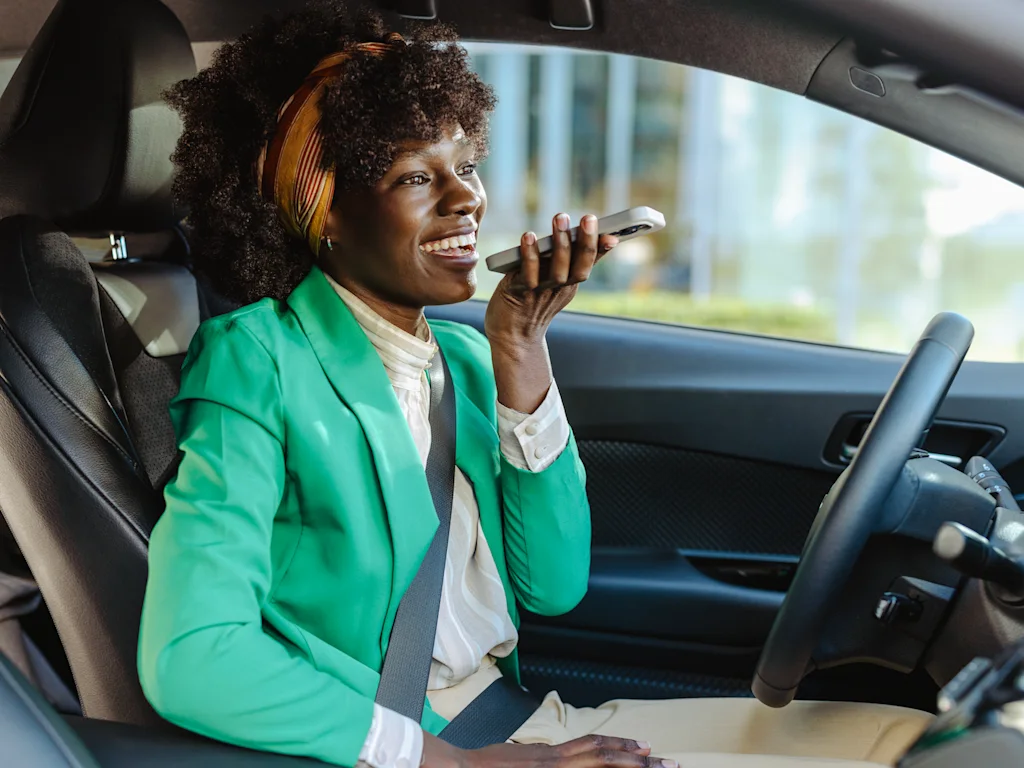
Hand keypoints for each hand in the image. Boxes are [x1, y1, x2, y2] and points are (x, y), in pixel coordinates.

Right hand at [422, 732, 675, 767]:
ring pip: (600, 763)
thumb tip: (551, 760)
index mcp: (550, 754)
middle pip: (606, 755)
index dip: (621, 746)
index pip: (594, 746)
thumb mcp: (517, 758)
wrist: (461, 767)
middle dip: (639, 761)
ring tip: (657, 765)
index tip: (644, 748)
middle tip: (668, 762)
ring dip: (630, 765)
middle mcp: (556, 759)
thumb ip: (539, 760)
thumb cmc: (483, 767)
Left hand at [484, 213, 617, 412]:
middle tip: (588, 217)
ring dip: (561, 244)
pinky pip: (528, 274)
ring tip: (561, 219)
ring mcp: (542, 292)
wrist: (512, 336)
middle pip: (579, 268)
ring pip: (558, 271)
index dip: (601, 250)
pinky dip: (530, 255)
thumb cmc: (531, 301)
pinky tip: (529, 236)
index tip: (613, 234)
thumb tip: (577, 236)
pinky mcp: (520, 294)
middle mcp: (560, 289)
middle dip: (586, 242)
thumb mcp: (553, 280)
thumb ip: (564, 259)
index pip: (590, 264)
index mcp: (570, 284)